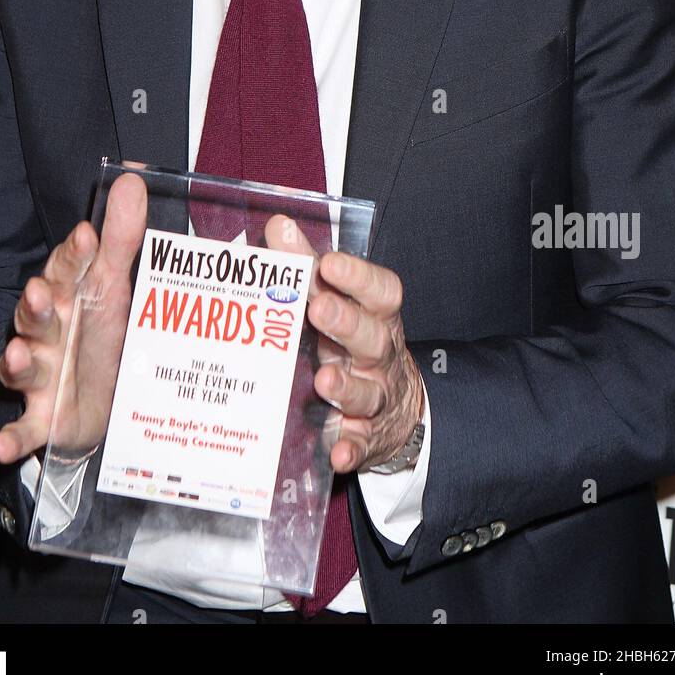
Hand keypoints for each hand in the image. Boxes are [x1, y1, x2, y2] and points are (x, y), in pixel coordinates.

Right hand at [0, 171, 146, 465]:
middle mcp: (49, 332)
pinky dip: (11, 436)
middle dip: (36, 305)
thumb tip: (132, 176)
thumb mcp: (114, 285)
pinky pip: (22, 427)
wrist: (96, 402)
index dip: (74, 254)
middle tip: (40, 293)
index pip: (67, 270)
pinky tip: (0, 445)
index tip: (86, 236)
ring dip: (16, 360)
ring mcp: (42, 373)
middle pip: (36, 314)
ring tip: (14, 355)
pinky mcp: (42, 416)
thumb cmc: (101, 334)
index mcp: (69, 296)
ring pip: (24, 363)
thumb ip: (122, 236)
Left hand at [305, 249, 423, 472]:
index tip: (330, 263)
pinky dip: (352, 447)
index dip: (359, 276)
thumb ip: (305, 263)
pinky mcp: (367, 436)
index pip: (380, 291)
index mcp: (374, 316)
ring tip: (324, 382)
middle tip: (319, 310)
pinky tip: (336, 451)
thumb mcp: (335, 299)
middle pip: (373, 338)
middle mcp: (378, 355)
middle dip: (347, 323)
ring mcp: (375, 397)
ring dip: (347, 387)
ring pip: (369, 392)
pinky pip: (362, 444)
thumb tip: (278, 224)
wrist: (397, 405)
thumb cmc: (351, 340)